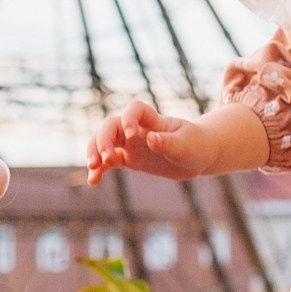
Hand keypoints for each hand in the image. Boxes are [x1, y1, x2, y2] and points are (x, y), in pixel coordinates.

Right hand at [87, 100, 219, 182]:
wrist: (197, 156)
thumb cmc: (194, 144)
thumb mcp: (186, 145)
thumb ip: (168, 142)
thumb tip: (150, 139)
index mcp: (153, 120)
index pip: (135, 109)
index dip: (129, 118)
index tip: (131, 135)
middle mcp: (138, 129)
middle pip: (111, 125)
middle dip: (103, 140)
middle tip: (105, 158)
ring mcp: (131, 144)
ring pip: (104, 142)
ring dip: (95, 152)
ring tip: (93, 168)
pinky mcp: (129, 158)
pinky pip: (109, 162)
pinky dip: (99, 170)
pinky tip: (93, 182)